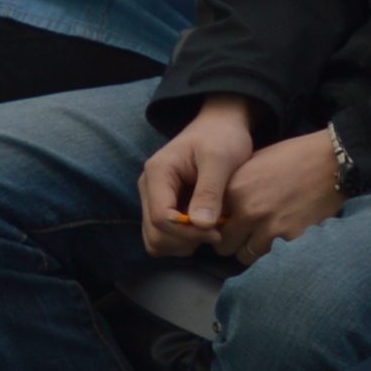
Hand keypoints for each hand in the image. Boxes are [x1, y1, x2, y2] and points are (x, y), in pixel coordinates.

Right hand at [139, 96, 258, 257]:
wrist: (219, 126)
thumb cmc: (222, 138)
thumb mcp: (220, 160)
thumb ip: (209, 191)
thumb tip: (202, 226)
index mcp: (157, 174)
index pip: (160, 218)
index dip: (187, 233)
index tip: (217, 231)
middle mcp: (148, 188)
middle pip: (154, 233)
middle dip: (185, 241)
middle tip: (216, 233)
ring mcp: (153, 198)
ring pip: (156, 239)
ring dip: (183, 244)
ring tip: (210, 232)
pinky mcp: (163, 205)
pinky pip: (164, 235)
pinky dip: (183, 240)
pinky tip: (204, 229)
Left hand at [209, 129, 345, 266]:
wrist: (330, 161)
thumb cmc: (290, 158)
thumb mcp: (250, 164)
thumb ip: (231, 188)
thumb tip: (217, 210)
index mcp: (233, 192)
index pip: (209, 224)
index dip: (216, 227)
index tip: (224, 226)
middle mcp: (249, 212)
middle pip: (225, 247)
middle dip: (232, 243)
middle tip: (242, 237)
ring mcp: (272, 228)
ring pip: (247, 257)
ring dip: (252, 250)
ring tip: (263, 238)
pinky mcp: (295, 239)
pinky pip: (274, 258)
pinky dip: (275, 253)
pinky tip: (281, 238)